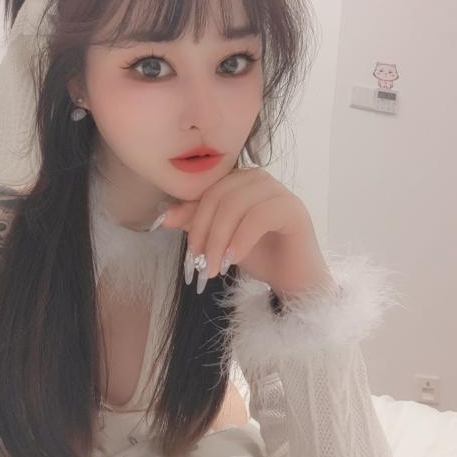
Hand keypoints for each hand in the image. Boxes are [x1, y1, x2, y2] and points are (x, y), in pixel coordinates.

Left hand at [159, 167, 333, 296]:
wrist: (291, 278)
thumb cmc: (257, 254)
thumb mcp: (218, 238)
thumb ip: (195, 223)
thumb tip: (163, 217)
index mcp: (238, 179)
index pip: (205, 189)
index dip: (189, 215)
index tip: (183, 246)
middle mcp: (257, 177)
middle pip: (218, 195)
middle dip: (203, 231)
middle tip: (198, 263)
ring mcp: (277, 190)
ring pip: (235, 205)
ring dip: (219, 239)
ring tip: (214, 267)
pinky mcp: (293, 208)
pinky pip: (258, 216)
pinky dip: (241, 239)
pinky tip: (234, 260)